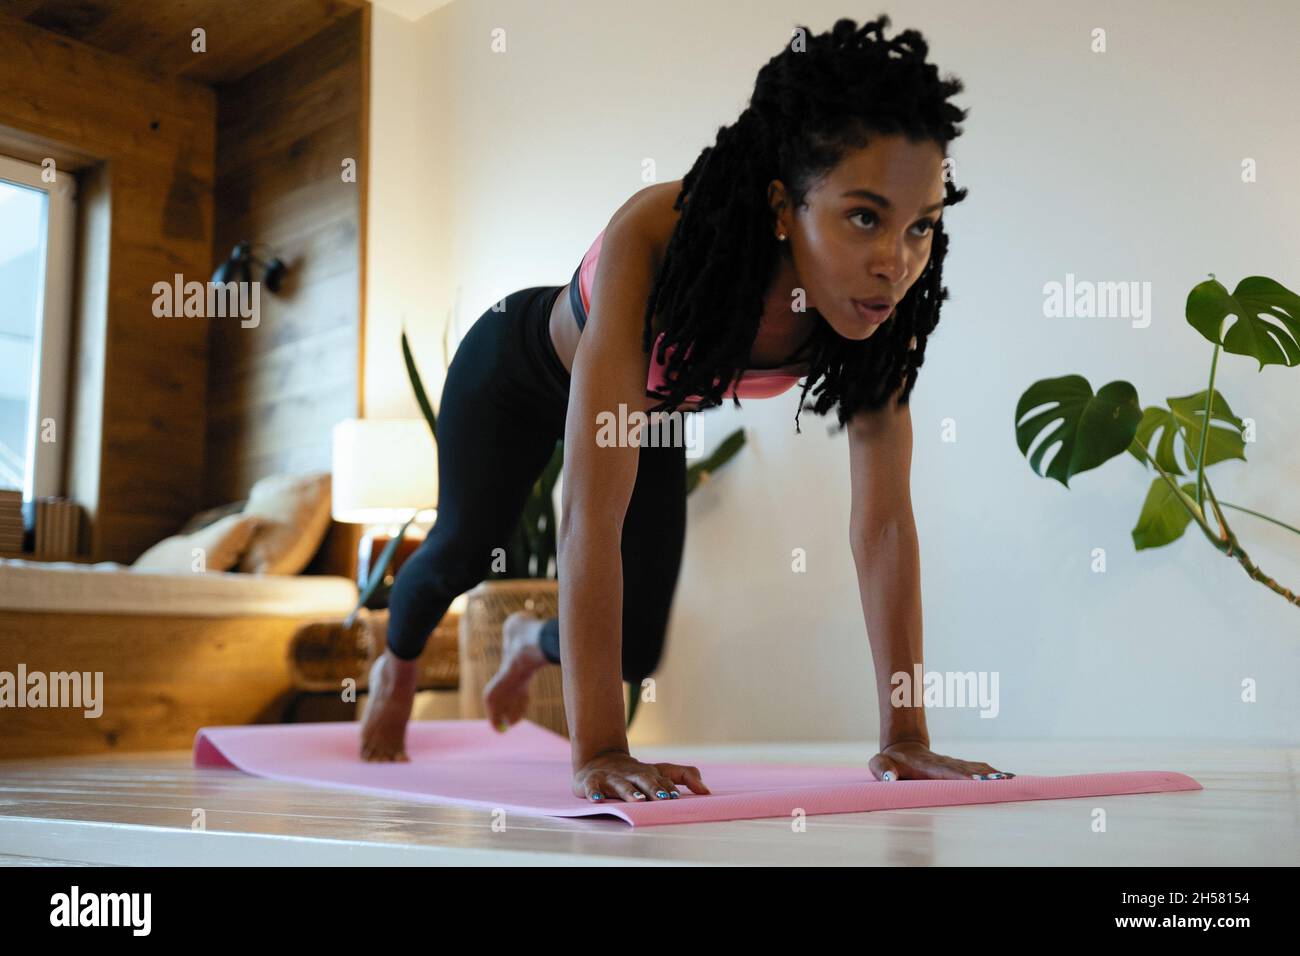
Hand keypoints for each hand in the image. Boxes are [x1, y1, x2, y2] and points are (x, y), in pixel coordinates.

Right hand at [572, 749, 711, 801]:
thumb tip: (707, 791)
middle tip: (663, 799)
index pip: (662, 779)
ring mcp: (612, 777)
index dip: (669, 788)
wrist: (599, 760)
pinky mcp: (593, 780)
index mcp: (649, 772)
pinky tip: (598, 800)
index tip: (676, 798)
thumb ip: (684, 776)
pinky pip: (593, 787)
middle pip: (645, 780)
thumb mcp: (660, 771)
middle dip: (654, 789)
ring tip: (638, 800)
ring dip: (629, 792)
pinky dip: (594, 793)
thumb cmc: (635, 772)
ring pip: (621, 784)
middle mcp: (632, 773)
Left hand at [868, 739, 1015, 781]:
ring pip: (973, 767)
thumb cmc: (890, 761)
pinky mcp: (956, 766)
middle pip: (964, 768)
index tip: (973, 779)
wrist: (902, 747)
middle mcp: (942, 763)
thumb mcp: (879, 764)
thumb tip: (890, 778)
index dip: (958, 775)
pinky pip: (975, 768)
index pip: (944, 771)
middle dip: (981, 775)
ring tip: (1008, 778)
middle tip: (1000, 780)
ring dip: (990, 774)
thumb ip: (882, 770)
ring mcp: (951, 764)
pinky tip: (1005, 777)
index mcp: (926, 765)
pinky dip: (990, 773)